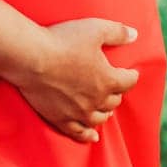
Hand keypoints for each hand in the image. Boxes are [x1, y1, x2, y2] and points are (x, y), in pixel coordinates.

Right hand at [9, 19, 139, 142]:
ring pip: (99, 118)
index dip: (131, 75)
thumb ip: (117, 32)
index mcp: (107, 79)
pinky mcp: (60, 119)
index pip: (128, 82)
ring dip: (105, 112)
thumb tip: (134, 35)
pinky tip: (92, 137)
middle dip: (116, 93)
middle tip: (113, 85)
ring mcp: (78, 112)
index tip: (130, 72)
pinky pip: (78, 132)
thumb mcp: (95, 29)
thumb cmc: (63, 41)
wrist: (32, 58)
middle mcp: (96, 100)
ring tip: (104, 108)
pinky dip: (88, 135)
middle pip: (114, 101)